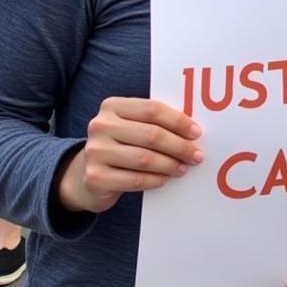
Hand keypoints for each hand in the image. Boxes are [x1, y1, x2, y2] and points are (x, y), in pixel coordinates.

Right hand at [56, 97, 202, 213]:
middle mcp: (100, 126)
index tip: (197, 133)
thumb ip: (156, 122)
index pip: (153, 109)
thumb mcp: (134, 126)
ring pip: (144, 159)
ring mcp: (95, 152)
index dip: (178, 121)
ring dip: (170, 165)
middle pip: (151, 135)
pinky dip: (154, 180)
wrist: (89, 173)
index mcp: (112, 106)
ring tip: (183, 168)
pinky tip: (164, 179)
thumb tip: (194, 131)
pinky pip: (134, 179)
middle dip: (179, 146)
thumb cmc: (123, 144)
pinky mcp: (95, 177)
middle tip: (197, 155)